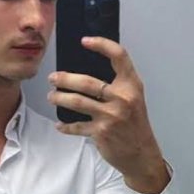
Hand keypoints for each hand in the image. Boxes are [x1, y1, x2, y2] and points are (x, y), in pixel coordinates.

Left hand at [47, 36, 169, 193]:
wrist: (141, 153)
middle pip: (87, 82)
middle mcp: (122, 98)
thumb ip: (116, 85)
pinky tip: (59, 125)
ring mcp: (111, 116)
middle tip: (53, 78)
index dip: (102, 44)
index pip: (119, 56)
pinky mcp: (101, 132)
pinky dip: (65, 126)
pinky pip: (76, 126)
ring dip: (60, 98)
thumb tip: (86, 75)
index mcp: (132, 85)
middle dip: (65, 79)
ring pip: (77, 102)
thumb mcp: (133, 99)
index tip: (85, 41)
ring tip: (52, 96)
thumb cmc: (134, 124)